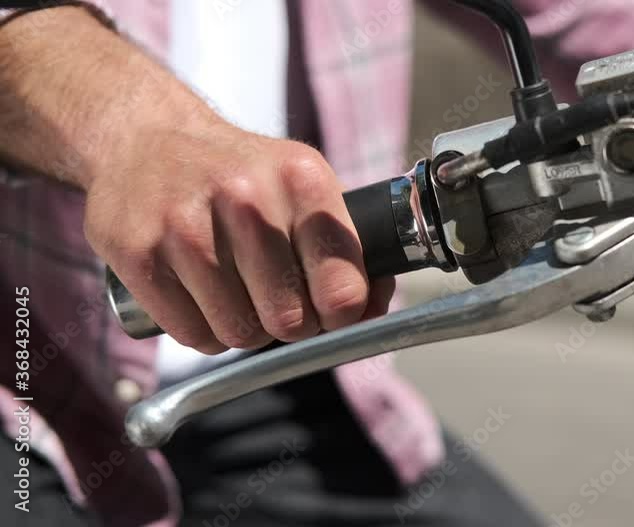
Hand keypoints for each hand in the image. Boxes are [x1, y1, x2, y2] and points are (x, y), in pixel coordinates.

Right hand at [0, 7, 390, 352]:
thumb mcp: (302, 185)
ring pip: (240, 334)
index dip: (341, 314)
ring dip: (244, 328)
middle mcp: (247, 199)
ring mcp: (187, 227)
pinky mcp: (138, 253)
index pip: (342, 286)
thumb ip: (346, 246)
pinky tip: (202, 296)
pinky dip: (204, 331)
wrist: (143, 137)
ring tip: (236, 293)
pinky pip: (193, 335)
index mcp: (302, 179)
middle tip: (278, 302)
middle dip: (291, 324)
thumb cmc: (238, 173)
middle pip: (290, 321)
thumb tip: (373, 309)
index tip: (331, 310)